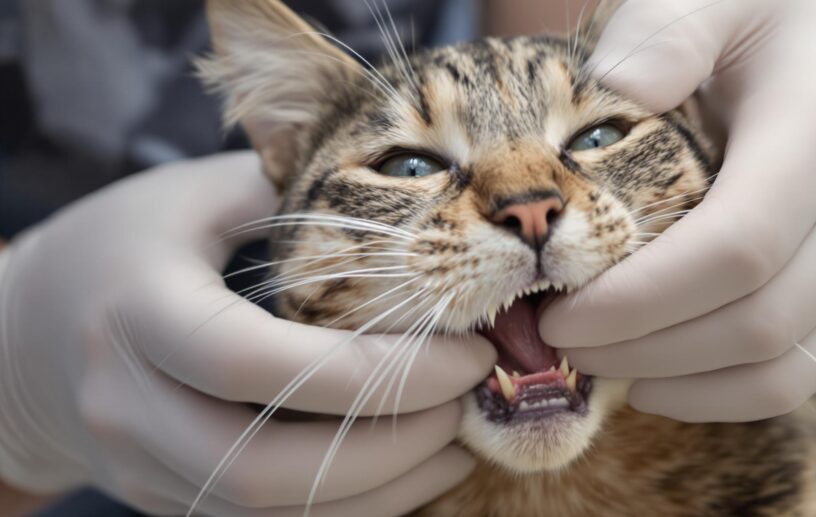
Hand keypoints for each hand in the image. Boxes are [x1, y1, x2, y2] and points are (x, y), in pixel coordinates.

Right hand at [0, 152, 495, 515]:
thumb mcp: (191, 197)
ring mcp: (144, 469)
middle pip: (267, 469)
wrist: (20, 339)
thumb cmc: (119, 246)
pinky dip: (351, 509)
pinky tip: (411, 470)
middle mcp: (131, 408)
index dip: (377, 373)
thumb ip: (284, 190)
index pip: (258, 365)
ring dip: (384, 491)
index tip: (465, 351)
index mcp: (138, 314)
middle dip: (392, 446)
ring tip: (459, 440)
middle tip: (470, 400)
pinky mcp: (169, 500)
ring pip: (274, 515)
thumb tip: (408, 198)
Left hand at [540, 0, 815, 421]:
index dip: (639, 299)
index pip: (734, 250)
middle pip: (757, 323)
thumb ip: (668, 28)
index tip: (558, 310)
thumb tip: (610, 88)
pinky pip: (806, 370)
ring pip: (785, 366)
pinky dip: (726, 393)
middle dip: (643, 348)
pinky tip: (658, 378)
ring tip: (598, 364)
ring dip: (680, 382)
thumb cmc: (791, 11)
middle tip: (557, 339)